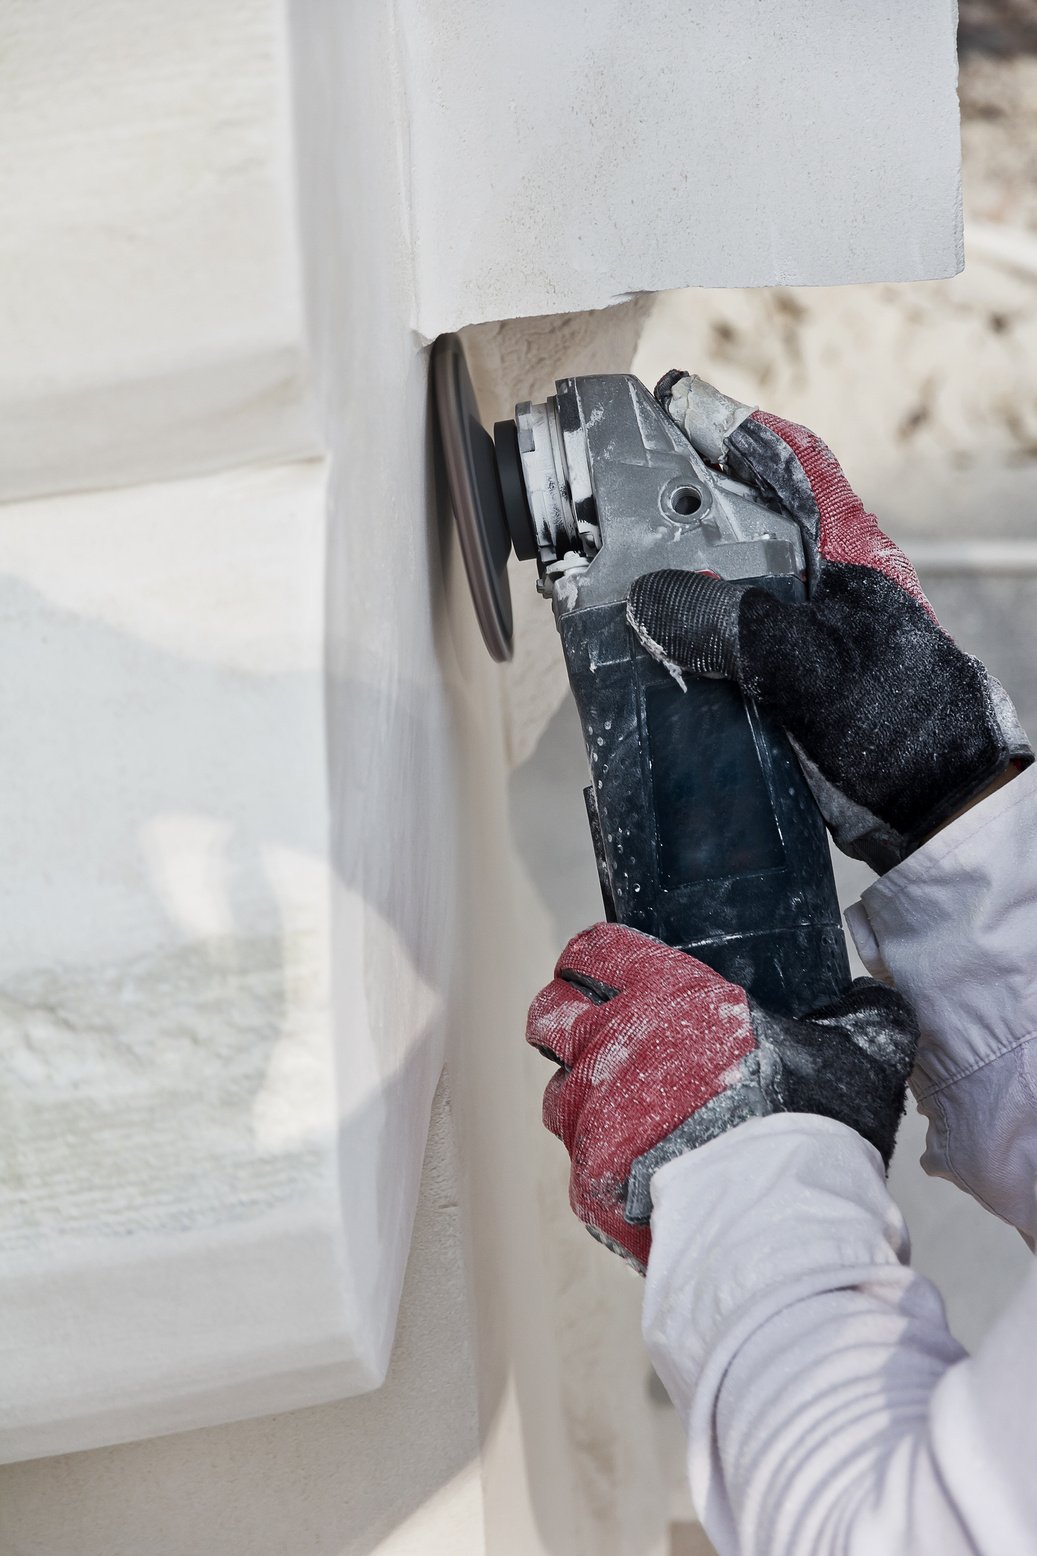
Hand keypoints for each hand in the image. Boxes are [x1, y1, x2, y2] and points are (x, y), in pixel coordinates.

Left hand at [527, 923, 917, 1271]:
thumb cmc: (813, 1128)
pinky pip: (579, 1161)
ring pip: (558, 1091)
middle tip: (592, 1032)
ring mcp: (593, 1118)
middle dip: (563, 1017)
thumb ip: (860, 1016)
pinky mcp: (590, 1183)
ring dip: (583, 1094)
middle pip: (550, 1015)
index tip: (593, 969)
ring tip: (625, 1111)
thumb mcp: (858, 1052)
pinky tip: (641, 1170)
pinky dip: (602, 1162)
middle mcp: (614, 1048)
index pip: (596, 952)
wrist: (778, 1226)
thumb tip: (868, 1001)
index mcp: (667, 997)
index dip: (590, 959)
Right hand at [626, 373, 1031, 871]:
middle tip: (612, 499)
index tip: (668, 408)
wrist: (933, 810)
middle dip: (676, 504)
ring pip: (723, 582)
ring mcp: (800, 633)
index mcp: (845, 552)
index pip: (789, 462)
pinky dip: (679, 638)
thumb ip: (733, 627)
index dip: (729, 429)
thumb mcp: (813, 669)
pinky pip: (718, 642)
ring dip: (669, 578)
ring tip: (609, 570)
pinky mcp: (781, 681)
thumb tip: (652, 600)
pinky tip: (643, 644)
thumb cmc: (905, 728)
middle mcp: (820, 583)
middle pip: (741, 518)